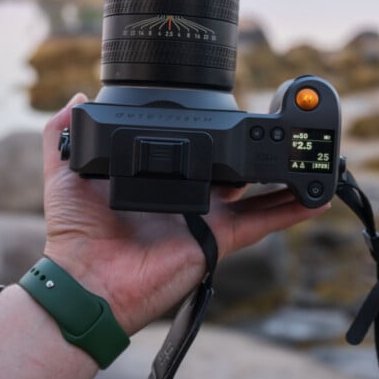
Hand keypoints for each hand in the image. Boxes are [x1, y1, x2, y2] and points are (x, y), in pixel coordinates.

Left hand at [42, 93, 328, 334]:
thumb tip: (77, 97)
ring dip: (281, 177)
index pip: (191, 152)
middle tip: (276, 129)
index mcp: (158, 179)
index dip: (211, 136)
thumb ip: (64, 134)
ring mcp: (206, 219)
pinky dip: (290, 211)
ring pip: (255, 194)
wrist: (86, 281)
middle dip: (253, 153)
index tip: (228, 114)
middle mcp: (187, 197)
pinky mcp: (217, 239)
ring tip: (307, 155)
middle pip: (230, 171)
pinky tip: (314, 196)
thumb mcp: (64, 173)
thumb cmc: (75, 233)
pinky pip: (261, 222)